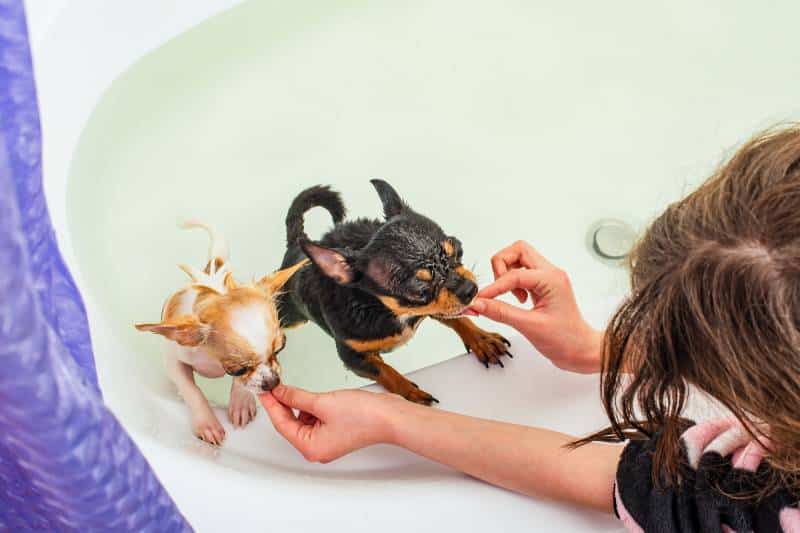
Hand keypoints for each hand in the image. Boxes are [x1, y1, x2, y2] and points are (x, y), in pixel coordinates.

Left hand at [259, 385, 399, 462]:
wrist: (390, 416)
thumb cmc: (364, 416)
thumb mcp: (323, 402)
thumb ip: (297, 397)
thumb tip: (279, 393)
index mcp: (310, 447)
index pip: (282, 424)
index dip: (272, 405)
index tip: (264, 390)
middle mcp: (317, 448)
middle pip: (291, 424)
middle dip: (284, 404)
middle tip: (275, 386)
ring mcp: (326, 441)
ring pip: (302, 420)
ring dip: (299, 404)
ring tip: (297, 389)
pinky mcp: (335, 431)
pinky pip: (315, 419)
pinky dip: (311, 406)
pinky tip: (313, 396)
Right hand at [467, 241, 603, 372]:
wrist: (581, 351)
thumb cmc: (566, 340)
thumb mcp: (529, 327)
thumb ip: (501, 313)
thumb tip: (478, 304)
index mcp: (552, 279)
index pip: (514, 274)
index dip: (494, 287)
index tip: (479, 299)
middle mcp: (551, 273)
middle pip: (518, 250)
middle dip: (501, 266)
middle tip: (496, 289)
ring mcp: (547, 278)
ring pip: (519, 259)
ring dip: (507, 274)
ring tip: (511, 298)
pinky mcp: (543, 286)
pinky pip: (521, 273)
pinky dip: (512, 282)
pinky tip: (517, 299)